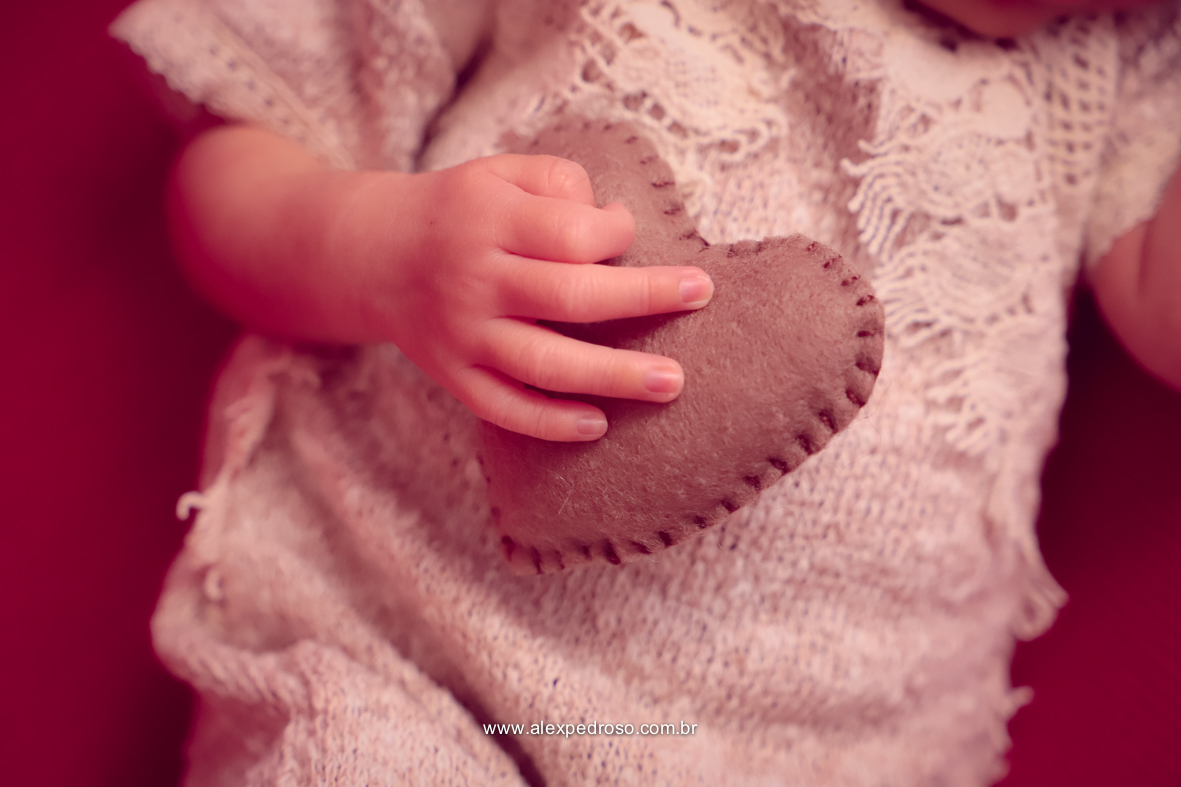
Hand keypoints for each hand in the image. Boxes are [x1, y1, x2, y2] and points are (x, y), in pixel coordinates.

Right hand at [371, 154, 713, 440]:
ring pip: (544, 363)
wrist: (373, 256)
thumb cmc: (459, 211)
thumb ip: (558, 182)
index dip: (615, 232)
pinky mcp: (453, 376)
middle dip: (643, 298)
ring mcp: (463, 335)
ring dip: (613, 376)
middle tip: (699, 295)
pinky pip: (504, 408)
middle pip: (570, 296)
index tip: (626, 232)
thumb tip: (612, 222)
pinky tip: (597, 426)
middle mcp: (474, 279)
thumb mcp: (498, 172)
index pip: (570, 232)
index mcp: (488, 220)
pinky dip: (550, 423)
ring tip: (671, 382)